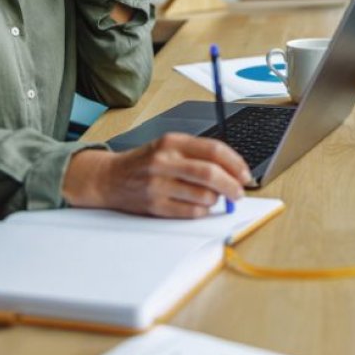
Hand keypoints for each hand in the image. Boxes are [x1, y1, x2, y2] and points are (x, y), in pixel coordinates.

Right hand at [62, 134, 251, 217]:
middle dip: (232, 184)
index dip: (235, 163)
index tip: (245, 173)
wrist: (109, 178)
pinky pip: (190, 212)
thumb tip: (233, 169)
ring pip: (203, 195)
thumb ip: (198, 154)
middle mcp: (165, 161)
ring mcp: (158, 184)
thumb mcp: (169, 147)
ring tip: (214, 197)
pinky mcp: (154, 205)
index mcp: (172, 142)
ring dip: (216, 199)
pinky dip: (202, 210)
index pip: (213, 150)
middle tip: (240, 191)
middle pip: (210, 173)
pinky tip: (199, 205)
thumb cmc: (145, 162)